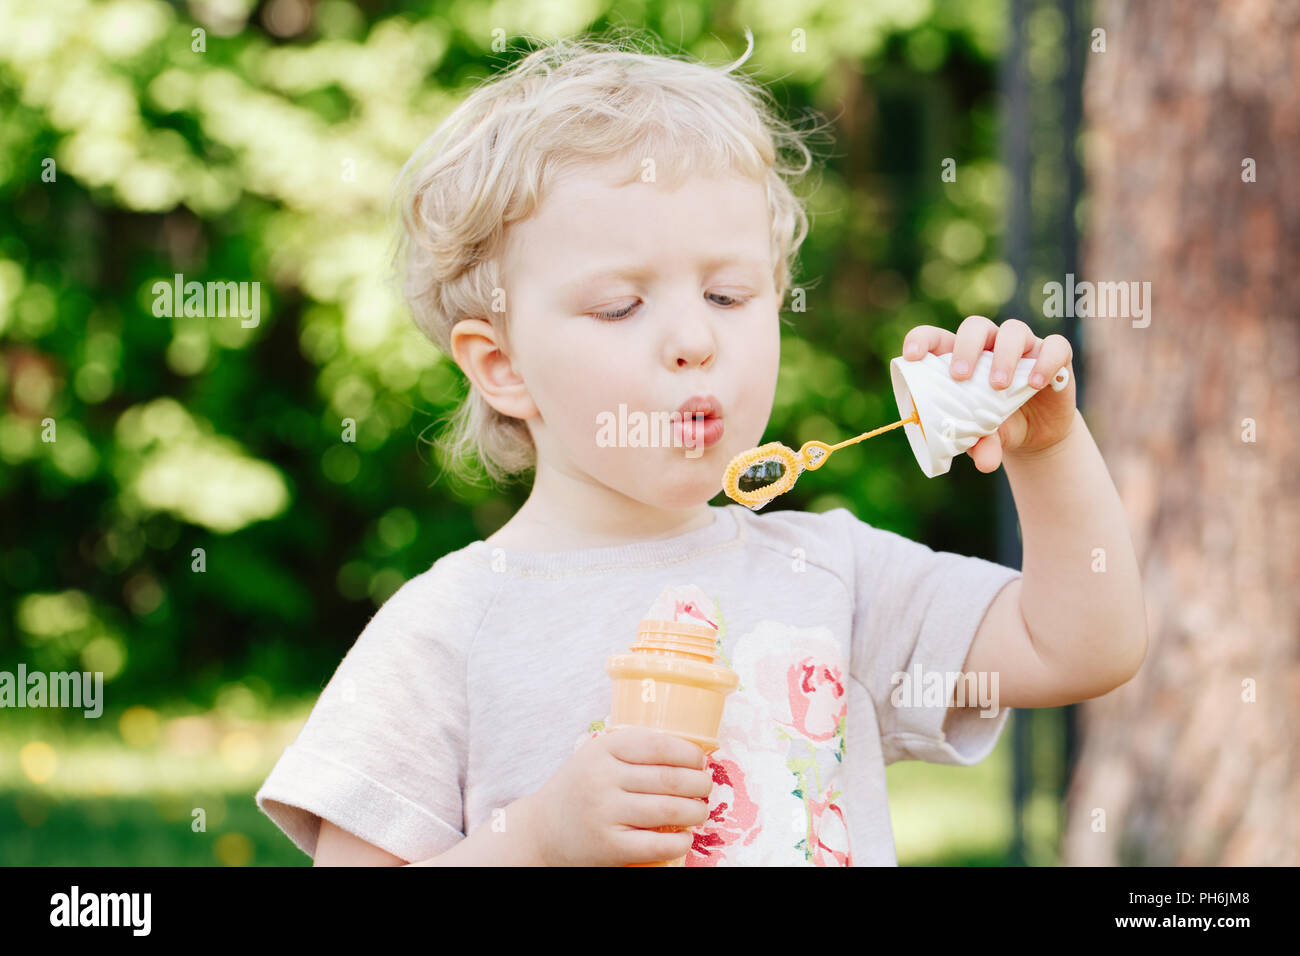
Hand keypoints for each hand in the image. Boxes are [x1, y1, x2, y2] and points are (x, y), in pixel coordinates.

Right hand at [523, 727, 713, 865]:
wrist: (541, 830)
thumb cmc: (580, 789)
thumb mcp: (597, 756)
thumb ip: (634, 749)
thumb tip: (691, 752)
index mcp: (603, 749)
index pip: (659, 745)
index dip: (689, 754)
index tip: (699, 762)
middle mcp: (603, 778)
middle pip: (671, 778)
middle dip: (700, 784)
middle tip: (705, 787)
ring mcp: (606, 813)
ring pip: (670, 810)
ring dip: (697, 811)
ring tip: (700, 811)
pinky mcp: (610, 847)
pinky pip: (658, 844)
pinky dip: (681, 841)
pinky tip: (684, 836)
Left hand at [902, 315, 1076, 471]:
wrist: (1037, 434)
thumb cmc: (998, 426)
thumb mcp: (986, 438)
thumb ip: (981, 445)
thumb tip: (985, 462)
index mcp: (962, 358)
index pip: (936, 338)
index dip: (922, 340)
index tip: (913, 356)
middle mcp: (992, 345)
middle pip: (975, 327)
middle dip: (966, 348)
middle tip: (960, 376)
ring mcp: (1024, 347)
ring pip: (1014, 331)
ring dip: (1004, 356)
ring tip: (999, 387)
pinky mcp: (1055, 355)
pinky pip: (1056, 346)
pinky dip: (1046, 361)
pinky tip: (1037, 383)